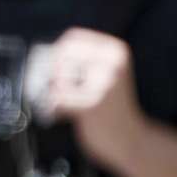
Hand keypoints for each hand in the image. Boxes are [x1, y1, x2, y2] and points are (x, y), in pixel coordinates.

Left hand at [33, 28, 144, 156]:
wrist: (131, 139)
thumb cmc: (112, 107)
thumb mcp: (106, 74)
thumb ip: (80, 60)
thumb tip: (45, 51)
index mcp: (116, 51)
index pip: (73, 37)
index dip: (57, 50)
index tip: (52, 64)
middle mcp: (112, 63)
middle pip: (62, 56)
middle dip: (52, 73)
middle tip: (55, 87)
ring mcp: (103, 83)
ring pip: (57, 78)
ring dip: (53, 92)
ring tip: (64, 102)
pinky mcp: (92, 104)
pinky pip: (56, 99)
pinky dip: (53, 107)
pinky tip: (62, 113)